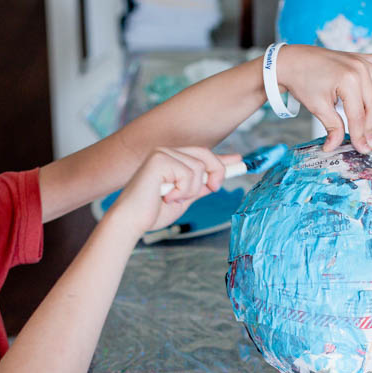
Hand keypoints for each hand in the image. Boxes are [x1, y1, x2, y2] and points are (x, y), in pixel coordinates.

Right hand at [109, 147, 233, 233]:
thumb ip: (199, 186)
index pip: (202, 154)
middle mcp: (166, 151)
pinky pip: (189, 174)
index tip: (239, 161)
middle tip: (213, 189)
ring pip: (199, 167)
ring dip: (192, 189)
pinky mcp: (159, 159)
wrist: (132, 221)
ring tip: (173, 198)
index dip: (221, 158)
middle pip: (205, 154)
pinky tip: (167, 196)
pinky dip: (183, 190)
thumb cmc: (152, 212)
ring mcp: (162, 153)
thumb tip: (217, 179)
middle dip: (216, 173)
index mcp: (171, 159)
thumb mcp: (184, 198)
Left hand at [275, 44, 371, 152]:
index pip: (359, 115)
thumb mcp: (317, 107)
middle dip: (371, 126)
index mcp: (349, 80)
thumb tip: (337, 147)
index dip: (360, 135)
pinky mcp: (359, 59)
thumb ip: (333, 126)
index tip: (362, 149)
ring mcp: (361, 62)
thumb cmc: (302, 82)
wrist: (291, 60)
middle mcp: (360, 69)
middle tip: (369, 143)